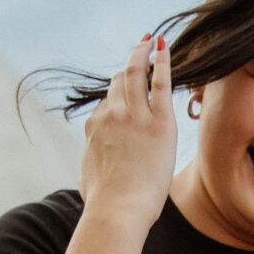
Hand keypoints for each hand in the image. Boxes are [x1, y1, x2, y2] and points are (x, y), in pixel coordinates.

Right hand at [79, 34, 178, 229]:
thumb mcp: (89, 177)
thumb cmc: (104, 203)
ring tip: (150, 42)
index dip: (118, 98)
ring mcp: (134, 116)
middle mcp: (110, 115)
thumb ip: (93, 163)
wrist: (116, 211)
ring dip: (142, 54)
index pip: (106, 103)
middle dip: (129, 66)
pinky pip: (160, 82)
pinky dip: (161, 60)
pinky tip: (164, 46)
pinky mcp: (158, 122)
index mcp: (94, 127)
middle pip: (119, 81)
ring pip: (136, 74)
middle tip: (139, 52)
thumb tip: (93, 170)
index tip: (127, 93)